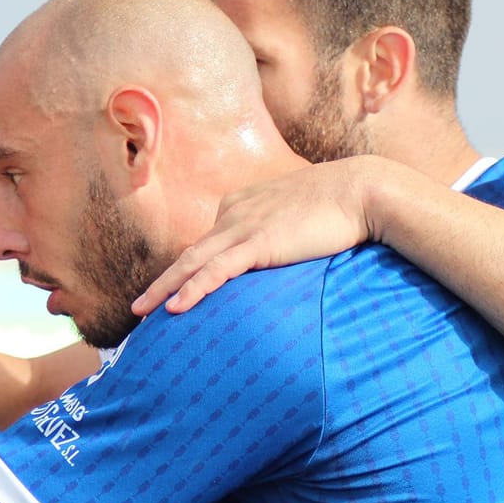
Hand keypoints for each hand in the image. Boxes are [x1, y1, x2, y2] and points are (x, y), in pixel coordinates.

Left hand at [133, 156, 378, 315]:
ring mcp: (243, 228)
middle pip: (189, 254)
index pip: (206, 243)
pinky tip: (174, 307)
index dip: (187, 269)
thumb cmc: (341, 205)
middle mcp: (234, 214)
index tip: (171, 292)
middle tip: (138, 307)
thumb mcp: (298, 215)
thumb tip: (281, 253)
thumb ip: (280, 232)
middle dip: (162, 282)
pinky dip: (193, 289)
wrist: (365, 190)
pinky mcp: (258, 242)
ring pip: (192, 263)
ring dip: (164, 290)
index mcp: (241, 205)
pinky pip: (216, 271)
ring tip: (141, 312)